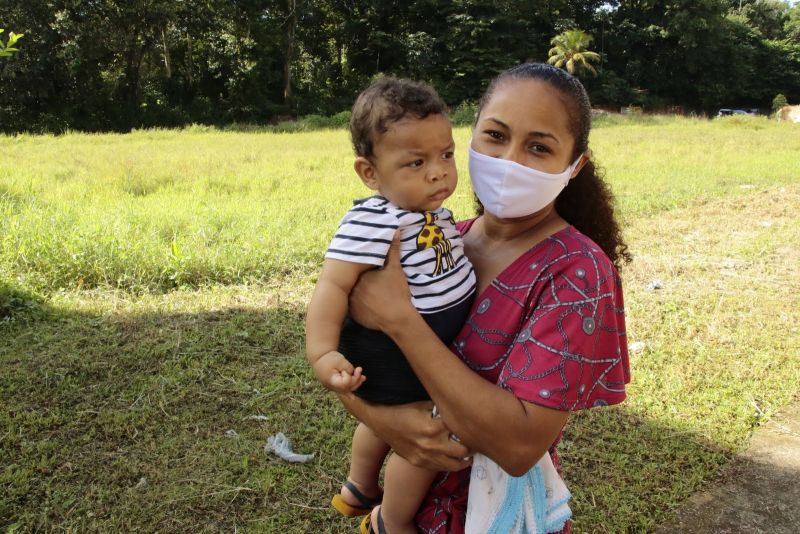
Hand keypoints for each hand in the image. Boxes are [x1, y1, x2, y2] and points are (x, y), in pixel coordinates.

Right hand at [314, 351, 365, 393]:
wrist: (318, 357)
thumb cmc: (329, 357)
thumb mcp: (340, 360)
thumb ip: (348, 368)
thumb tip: (353, 375)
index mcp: (331, 380)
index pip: (345, 383)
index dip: (349, 376)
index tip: (343, 369)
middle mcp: (331, 386)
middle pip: (347, 388)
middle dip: (356, 380)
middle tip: (359, 369)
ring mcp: (332, 387)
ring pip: (346, 390)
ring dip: (356, 384)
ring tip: (363, 377)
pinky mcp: (334, 385)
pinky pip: (342, 390)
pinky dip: (349, 390)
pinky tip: (352, 397)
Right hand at [341, 398, 472, 471]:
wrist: (378, 419)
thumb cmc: (401, 406)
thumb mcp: (423, 402)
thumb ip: (442, 407)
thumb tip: (461, 404)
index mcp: (434, 427)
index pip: (462, 431)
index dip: (471, 428)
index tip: (477, 424)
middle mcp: (431, 444)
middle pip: (463, 451)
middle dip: (471, 445)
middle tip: (475, 439)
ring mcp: (424, 456)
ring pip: (454, 465)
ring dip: (464, 459)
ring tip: (468, 452)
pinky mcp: (418, 462)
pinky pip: (440, 468)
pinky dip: (450, 464)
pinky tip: (454, 458)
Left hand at [349, 232, 413, 331]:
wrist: (398, 318)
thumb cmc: (397, 292)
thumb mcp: (395, 270)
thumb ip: (393, 251)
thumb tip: (395, 232)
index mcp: (360, 275)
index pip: (358, 270)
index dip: (364, 271)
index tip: (371, 274)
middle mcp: (352, 288)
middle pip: (353, 282)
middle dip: (360, 283)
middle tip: (372, 286)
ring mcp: (351, 302)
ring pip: (351, 295)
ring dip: (357, 295)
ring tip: (370, 297)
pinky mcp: (353, 315)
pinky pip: (352, 309)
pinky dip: (358, 307)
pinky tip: (368, 306)